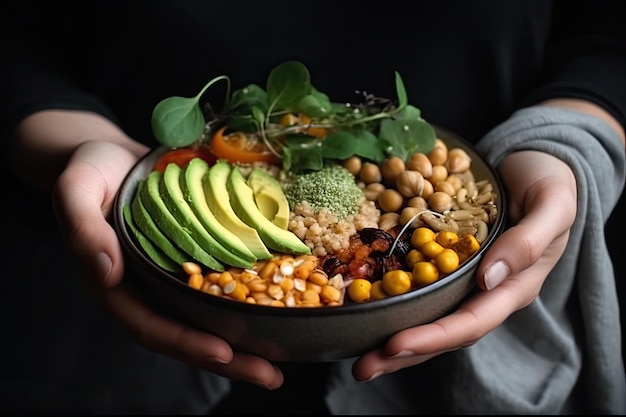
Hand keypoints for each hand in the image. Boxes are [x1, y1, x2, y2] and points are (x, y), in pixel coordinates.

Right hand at [50, 139, 283, 388]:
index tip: (222, 352)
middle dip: (227, 359)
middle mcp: (145, 289)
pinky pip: (217, 290)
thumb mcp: (76, 190)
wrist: (107, 154)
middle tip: (269, 375)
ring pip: (206, 320)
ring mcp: (169, 278)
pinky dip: (245, 305)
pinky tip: (276, 309)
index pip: (150, 325)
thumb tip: (107, 272)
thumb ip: (83, 228)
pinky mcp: (189, 261)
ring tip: (282, 361)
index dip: (185, 342)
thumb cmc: (86, 169)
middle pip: (186, 334)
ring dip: (242, 343)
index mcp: (114, 285)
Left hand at [351, 150, 576, 380]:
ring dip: (396, 340)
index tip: (395, 345)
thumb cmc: (550, 183)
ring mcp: (470, 282)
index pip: (472, 322)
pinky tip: (371, 313)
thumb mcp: (552, 204)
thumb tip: (490, 279)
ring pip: (432, 320)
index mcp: (516, 286)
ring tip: (359, 357)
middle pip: (446, 333)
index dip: (434, 337)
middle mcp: (490, 292)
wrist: (537, 166)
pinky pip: (425, 292)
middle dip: (405, 354)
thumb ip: (528, 241)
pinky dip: (399, 307)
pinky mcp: (453, 266)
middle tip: (363, 369)